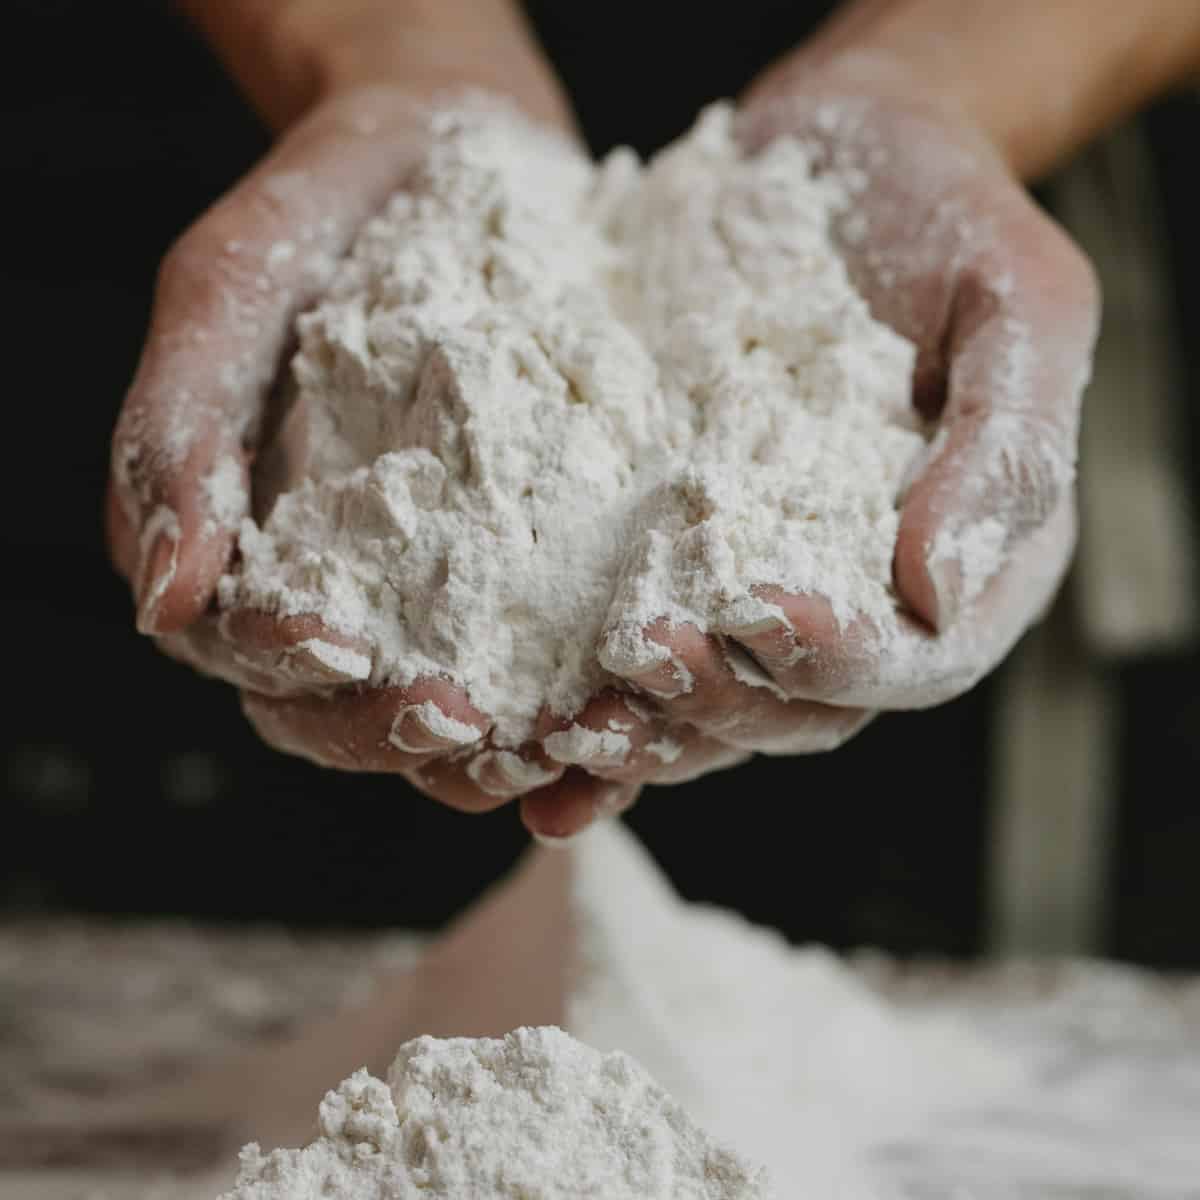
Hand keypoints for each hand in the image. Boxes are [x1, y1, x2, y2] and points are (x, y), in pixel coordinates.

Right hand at [106, 4, 629, 837]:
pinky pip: (547, 668)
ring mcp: (437, 595)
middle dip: (398, 732)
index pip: (244, 647)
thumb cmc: (323, 213)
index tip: (340, 647)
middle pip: (343, 714)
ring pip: (448, 720)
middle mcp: (339, 593)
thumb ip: (176, 434)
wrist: (453, 151)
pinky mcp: (529, 576)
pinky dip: (576, 707)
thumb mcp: (228, 291)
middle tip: (468, 726)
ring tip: (561, 744)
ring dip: (498, 753)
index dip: (283, 664)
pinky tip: (624, 711)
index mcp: (247, 548)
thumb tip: (162, 599)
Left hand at [583, 57, 1098, 770]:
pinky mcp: (679, 552)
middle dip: (717, 700)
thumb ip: (1006, 447)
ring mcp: (764, 580)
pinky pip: (637, 638)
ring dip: (640, 728)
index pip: (914, 656)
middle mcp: (863, 597)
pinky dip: (588, 689)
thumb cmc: (948, 215)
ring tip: (560, 731)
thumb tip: (942, 594)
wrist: (834, 152)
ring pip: (710, 699)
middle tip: (638, 662)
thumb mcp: (1018, 304)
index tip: (758, 613)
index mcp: (968, 563)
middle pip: (798, 705)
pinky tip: (526, 721)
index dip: (839, 658)